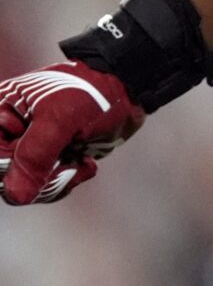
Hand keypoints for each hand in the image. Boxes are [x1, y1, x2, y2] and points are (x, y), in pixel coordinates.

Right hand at [0, 61, 145, 204]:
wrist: (126, 90)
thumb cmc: (92, 92)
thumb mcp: (61, 120)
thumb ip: (35, 156)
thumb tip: (15, 195)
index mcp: (0, 114)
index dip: (14, 170)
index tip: (45, 162)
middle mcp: (8, 132)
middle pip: (6, 178)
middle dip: (40, 180)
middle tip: (67, 165)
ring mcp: (27, 147)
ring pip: (26, 187)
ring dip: (56, 182)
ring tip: (78, 164)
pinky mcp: (47, 158)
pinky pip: (45, 185)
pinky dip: (66, 181)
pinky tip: (83, 164)